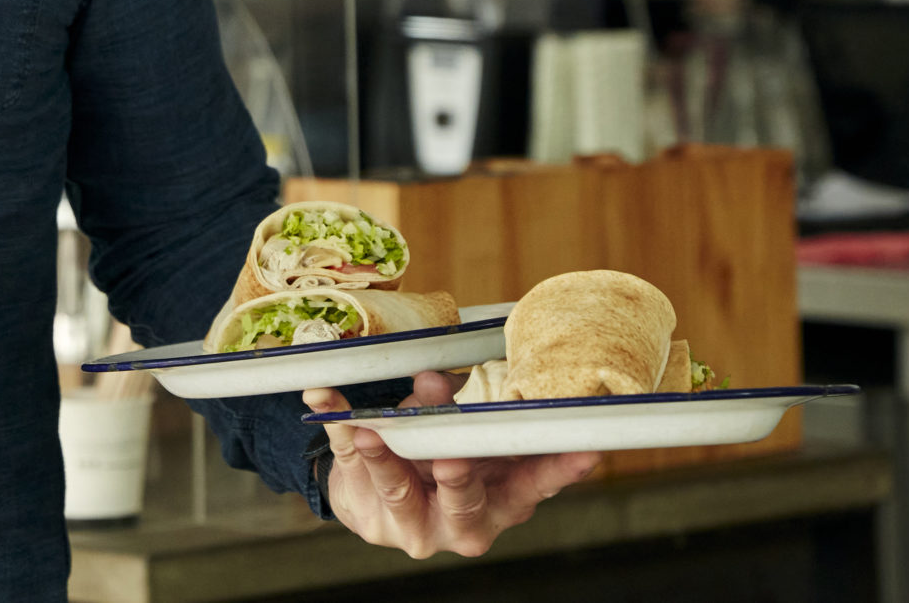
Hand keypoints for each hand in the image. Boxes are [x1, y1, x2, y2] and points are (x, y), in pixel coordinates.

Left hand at [305, 371, 595, 557]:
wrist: (383, 496)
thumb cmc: (445, 458)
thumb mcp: (469, 437)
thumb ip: (461, 411)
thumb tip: (436, 384)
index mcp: (501, 501)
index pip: (534, 487)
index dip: (558, 472)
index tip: (584, 451)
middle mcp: (462, 522)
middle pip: (464, 504)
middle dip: (457, 478)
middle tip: (450, 460)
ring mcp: (413, 523)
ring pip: (399, 492)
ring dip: (384, 458)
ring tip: (371, 433)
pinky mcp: (369, 511)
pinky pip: (349, 463)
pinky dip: (337, 425)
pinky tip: (324, 400)